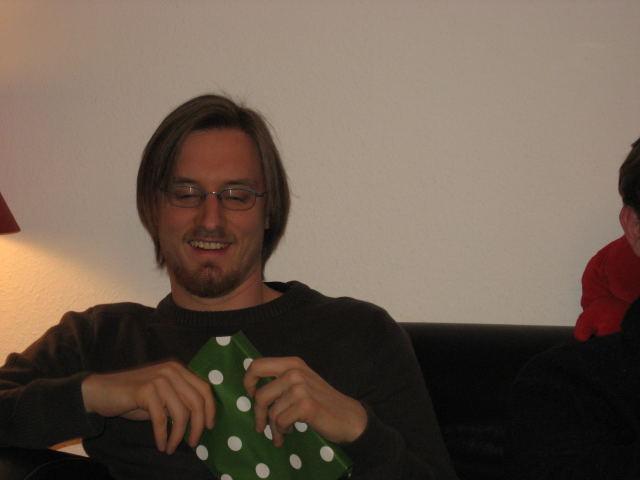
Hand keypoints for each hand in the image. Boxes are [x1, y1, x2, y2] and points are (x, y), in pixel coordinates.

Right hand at [81, 361, 214, 453]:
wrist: (100, 392)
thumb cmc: (132, 397)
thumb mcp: (161, 396)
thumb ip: (179, 401)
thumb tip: (200, 421)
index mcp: (178, 369)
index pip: (204, 389)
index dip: (211, 409)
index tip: (210, 427)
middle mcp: (171, 370)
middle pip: (196, 402)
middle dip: (198, 426)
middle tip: (193, 443)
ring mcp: (159, 379)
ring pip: (180, 413)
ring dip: (178, 435)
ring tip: (172, 447)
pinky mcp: (146, 390)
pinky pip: (161, 419)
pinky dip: (163, 435)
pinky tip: (162, 445)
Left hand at [243, 357, 366, 446]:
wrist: (348, 417)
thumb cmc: (321, 402)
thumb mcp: (300, 383)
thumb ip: (280, 381)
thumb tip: (251, 391)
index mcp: (292, 363)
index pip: (256, 365)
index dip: (248, 382)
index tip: (250, 395)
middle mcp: (295, 372)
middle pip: (260, 395)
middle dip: (258, 415)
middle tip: (261, 426)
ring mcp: (301, 387)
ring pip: (271, 412)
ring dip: (274, 427)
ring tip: (281, 433)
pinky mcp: (306, 405)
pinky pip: (281, 422)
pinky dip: (283, 431)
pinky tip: (291, 432)